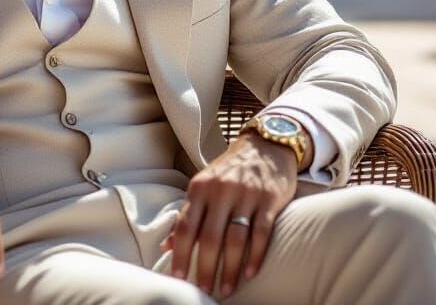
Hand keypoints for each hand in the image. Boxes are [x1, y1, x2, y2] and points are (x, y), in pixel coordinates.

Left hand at [160, 131, 298, 297]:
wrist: (264, 146)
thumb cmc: (229, 172)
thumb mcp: (203, 185)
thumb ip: (187, 214)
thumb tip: (166, 246)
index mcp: (200, 188)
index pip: (185, 226)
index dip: (181, 254)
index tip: (178, 278)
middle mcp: (220, 190)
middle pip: (209, 237)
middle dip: (205, 268)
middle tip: (204, 291)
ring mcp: (245, 195)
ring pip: (235, 239)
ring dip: (231, 269)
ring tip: (227, 289)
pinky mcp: (269, 200)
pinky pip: (261, 233)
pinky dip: (256, 256)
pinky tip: (250, 274)